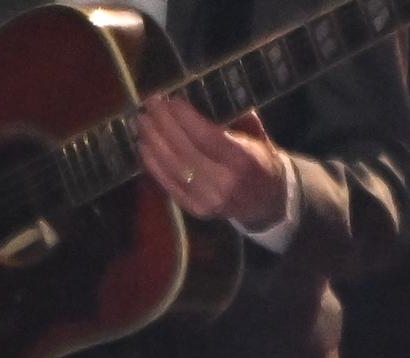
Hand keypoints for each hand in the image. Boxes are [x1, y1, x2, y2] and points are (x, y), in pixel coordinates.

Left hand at [134, 99, 289, 231]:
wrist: (267, 203)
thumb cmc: (260, 161)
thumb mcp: (257, 135)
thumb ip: (235, 116)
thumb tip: (203, 96)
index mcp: (243, 160)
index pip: (207, 136)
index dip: (185, 118)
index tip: (170, 99)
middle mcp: (224, 183)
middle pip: (185, 151)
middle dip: (164, 124)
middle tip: (150, 104)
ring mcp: (208, 200)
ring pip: (173, 167)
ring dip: (153, 142)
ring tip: (142, 121)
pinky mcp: (195, 210)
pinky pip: (169, 185)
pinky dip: (153, 164)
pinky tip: (143, 146)